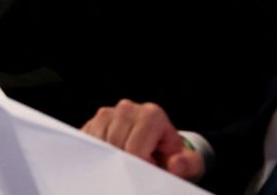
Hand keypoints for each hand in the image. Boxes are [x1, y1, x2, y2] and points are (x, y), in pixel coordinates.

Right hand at [81, 100, 204, 181]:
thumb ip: (186, 164)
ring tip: (128, 159)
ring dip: (110, 159)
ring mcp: (107, 113)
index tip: (150, 167)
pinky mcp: (93, 121)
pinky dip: (98, 154)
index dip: (140, 166)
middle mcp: (128, 108)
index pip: (134, 150)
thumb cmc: (172, 156)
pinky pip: (88, 142)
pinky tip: (113, 156)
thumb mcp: (188, 163)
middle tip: (138, 165)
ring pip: (100, 145)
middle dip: (125, 163)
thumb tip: (175, 163)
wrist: (159, 148)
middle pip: (115, 146)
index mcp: (151, 115)